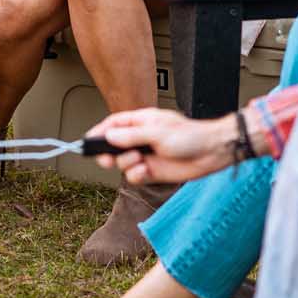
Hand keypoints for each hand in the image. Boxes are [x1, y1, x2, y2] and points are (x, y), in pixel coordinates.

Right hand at [84, 108, 240, 184]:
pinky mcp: (151, 172)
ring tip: (140, 160)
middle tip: (107, 159)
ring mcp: (145, 156)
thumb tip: (109, 136)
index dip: (99, 132)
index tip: (88, 140)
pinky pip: (134, 176)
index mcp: (141, 121)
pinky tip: (148, 170)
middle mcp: (140, 139)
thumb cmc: (190, 136)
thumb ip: (132, 136)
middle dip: (107, 153)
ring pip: (122, 163)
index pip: (113, 124)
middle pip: (113, 146)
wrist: (210, 154)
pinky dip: (137, 175)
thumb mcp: (158, 132)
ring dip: (126, 164)